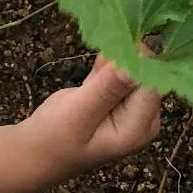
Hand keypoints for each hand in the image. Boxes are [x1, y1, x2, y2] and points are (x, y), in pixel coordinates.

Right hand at [22, 58, 160, 174]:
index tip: (118, 41)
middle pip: (146, 73)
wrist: (39, 151)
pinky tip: (94, 70)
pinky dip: (107, 62)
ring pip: (132, 67)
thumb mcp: (78, 114)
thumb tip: (136, 62)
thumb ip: (107, 89)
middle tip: (100, 58)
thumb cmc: (55, 138)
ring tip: (95, 67)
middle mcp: (143, 117)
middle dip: (124, 56)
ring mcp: (132, 107)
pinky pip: (120, 68)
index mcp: (138, 127)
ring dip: (114, 57)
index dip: (139, 59)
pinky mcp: (119, 96)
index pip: (152, 84)